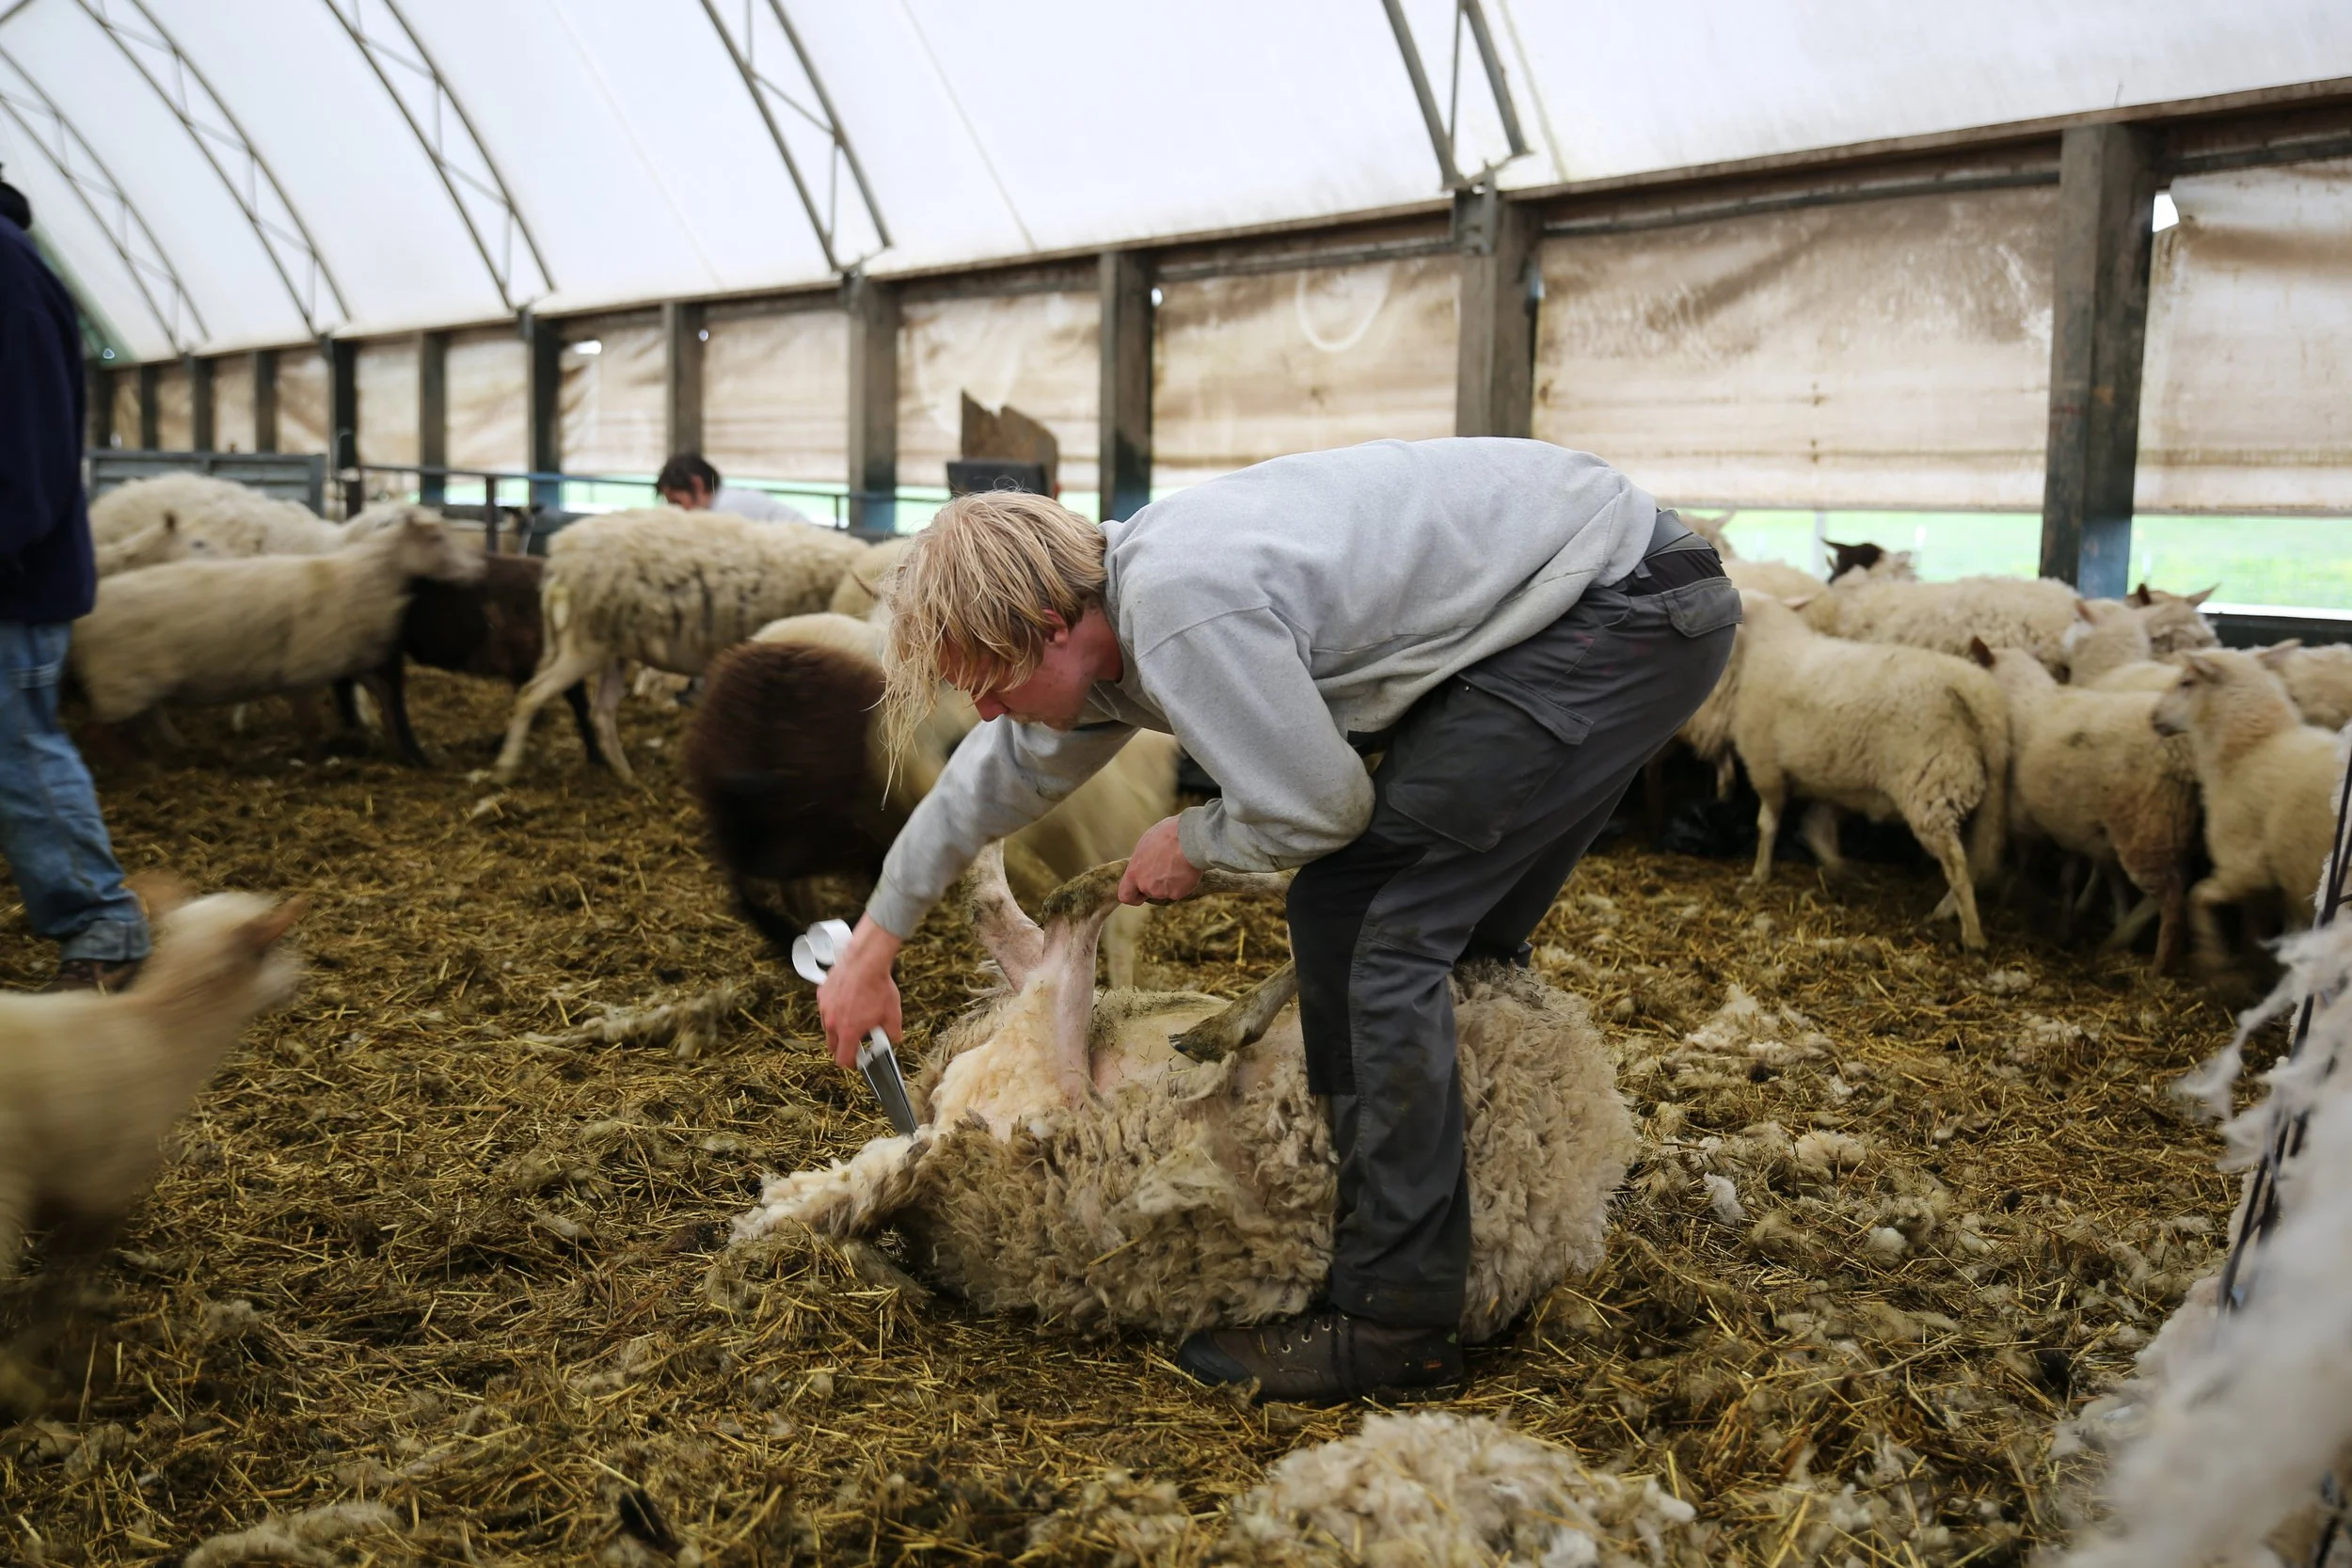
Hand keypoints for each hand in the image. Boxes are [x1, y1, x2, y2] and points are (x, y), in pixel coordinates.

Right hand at [817, 916, 904, 1069]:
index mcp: (848, 1032)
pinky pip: (826, 1008)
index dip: (851, 1064)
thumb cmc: (878, 987)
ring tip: (854, 1016)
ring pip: (828, 1026)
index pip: (843, 1060)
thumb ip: (893, 1034)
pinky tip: (848, 1000)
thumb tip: (893, 1040)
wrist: (866, 961)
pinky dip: (834, 1009)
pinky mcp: (822, 993)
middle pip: (832, 1045)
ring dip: (838, 1027)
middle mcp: (832, 1022)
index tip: (858, 1061)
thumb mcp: (893, 1014)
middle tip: (856, 1039)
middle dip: (844, 1046)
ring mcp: (825, 1007)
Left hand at [1118, 815, 1201, 905]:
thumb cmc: (1168, 835)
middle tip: (1169, 866)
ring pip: (1166, 891)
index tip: (1140, 893)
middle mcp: (1145, 885)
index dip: (1133, 896)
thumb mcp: (1147, 843)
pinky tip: (1188, 868)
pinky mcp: (1177, 893)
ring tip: (1180, 863)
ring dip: (1172, 881)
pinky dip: (1184, 883)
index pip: (1125, 895)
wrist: (1189, 840)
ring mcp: (1161, 891)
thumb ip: (1143, 859)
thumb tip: (1147, 861)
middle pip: (1150, 891)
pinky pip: (1180, 890)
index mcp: (1134, 872)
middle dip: (1158, 883)